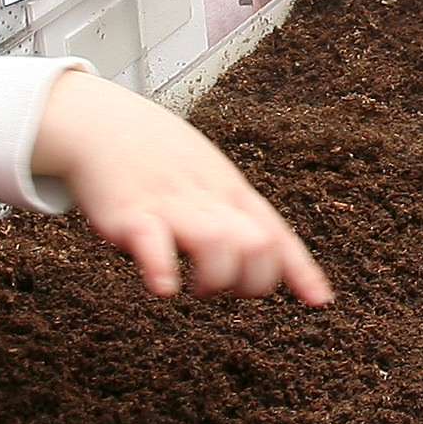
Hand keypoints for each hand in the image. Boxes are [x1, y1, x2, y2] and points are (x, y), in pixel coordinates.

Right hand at [32, 72, 333, 302]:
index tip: (319, 301)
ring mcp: (170, 205)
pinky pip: (153, 241)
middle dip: (252, 282)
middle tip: (227, 288)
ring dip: (215, 279)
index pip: (278, 233)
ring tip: (194, 286)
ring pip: (218, 243)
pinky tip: (163, 286)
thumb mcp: (207, 180)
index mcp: (230, 192)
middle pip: (257, 245)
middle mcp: (208, 199)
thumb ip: (234, 218)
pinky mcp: (130, 213)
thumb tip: (262, 252)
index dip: (301, 270)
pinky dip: (163, 269)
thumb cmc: (157, 157)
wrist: (103, 123)